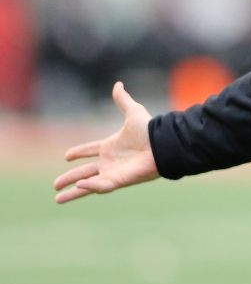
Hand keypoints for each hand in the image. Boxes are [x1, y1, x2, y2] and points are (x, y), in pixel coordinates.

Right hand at [54, 82, 159, 203]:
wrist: (162, 143)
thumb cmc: (150, 130)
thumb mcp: (133, 112)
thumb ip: (123, 100)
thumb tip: (118, 84)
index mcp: (112, 146)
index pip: (91, 150)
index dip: (79, 152)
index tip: (67, 155)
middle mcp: (111, 161)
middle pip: (85, 171)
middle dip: (70, 178)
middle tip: (56, 185)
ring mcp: (113, 172)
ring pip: (89, 185)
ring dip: (74, 192)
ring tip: (58, 199)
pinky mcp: (118, 180)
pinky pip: (101, 186)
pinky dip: (90, 186)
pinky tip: (79, 185)